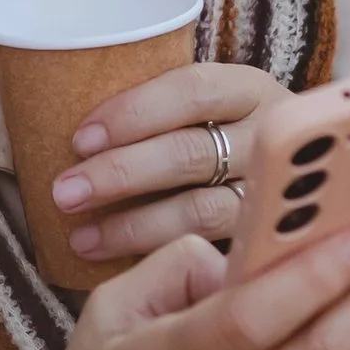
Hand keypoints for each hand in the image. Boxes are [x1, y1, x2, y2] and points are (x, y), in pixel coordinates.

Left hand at [49, 58, 290, 270]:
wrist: (284, 176)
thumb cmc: (210, 134)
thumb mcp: (196, 108)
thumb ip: (154, 111)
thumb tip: (69, 126)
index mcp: (248, 89)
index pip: (192, 90)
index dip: (134, 113)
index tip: (80, 139)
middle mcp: (270, 138)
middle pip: (191, 153)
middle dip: (120, 173)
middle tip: (65, 193)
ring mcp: (272, 194)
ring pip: (200, 209)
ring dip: (132, 225)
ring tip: (82, 236)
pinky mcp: (264, 240)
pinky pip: (208, 249)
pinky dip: (156, 253)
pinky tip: (116, 260)